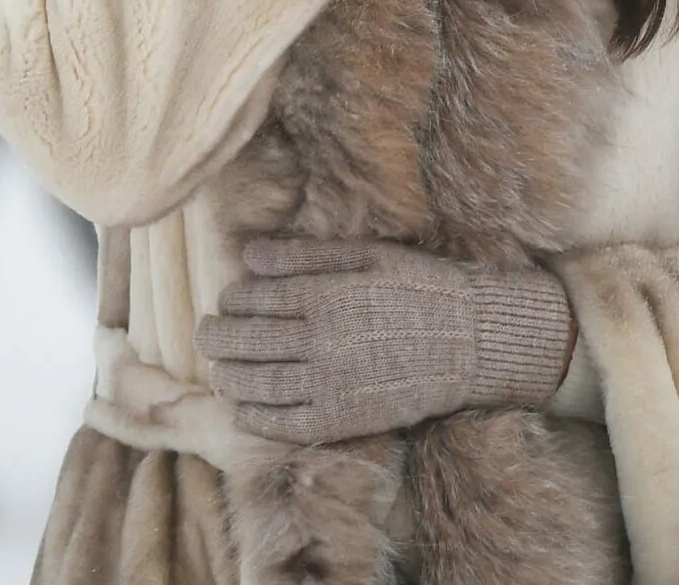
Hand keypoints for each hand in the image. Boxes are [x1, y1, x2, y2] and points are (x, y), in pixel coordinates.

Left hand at [197, 236, 573, 445]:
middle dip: (217, 338)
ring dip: (228, 378)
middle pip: (248, 342)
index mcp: (326, 295)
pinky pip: (287, 424)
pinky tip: (243, 410)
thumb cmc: (422, 289)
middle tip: (206, 334)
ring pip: (259, 385)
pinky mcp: (345, 418)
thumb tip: (249, 255)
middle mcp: (322, 341)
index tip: (228, 300)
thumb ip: (306, 255)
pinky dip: (257, 419)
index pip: (256, 299)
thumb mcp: (368, 255)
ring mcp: (332, 383)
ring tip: (218, 372)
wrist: (472, 341)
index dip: (234, 299)